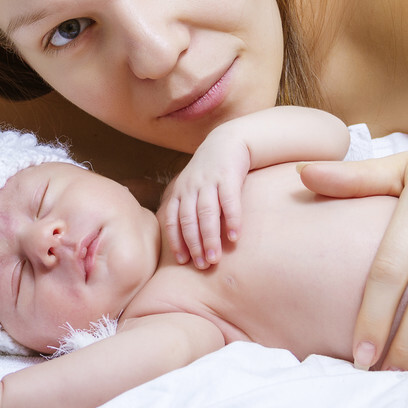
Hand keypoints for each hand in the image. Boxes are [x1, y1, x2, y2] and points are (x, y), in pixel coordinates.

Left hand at [160, 131, 250, 268]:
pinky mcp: (228, 176)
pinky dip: (231, 219)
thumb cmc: (209, 173)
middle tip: (201, 265)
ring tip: (214, 258)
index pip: (173, 220)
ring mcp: (209, 181)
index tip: (183, 261)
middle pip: (189, 220)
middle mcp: (191, 187)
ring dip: (210, 237)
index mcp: (179, 192)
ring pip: (206, 213)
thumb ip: (186, 210)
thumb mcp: (191, 187)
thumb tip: (183, 242)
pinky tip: (235, 237)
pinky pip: (229, 201)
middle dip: (194, 244)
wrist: (228, 141)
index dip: (176, 241)